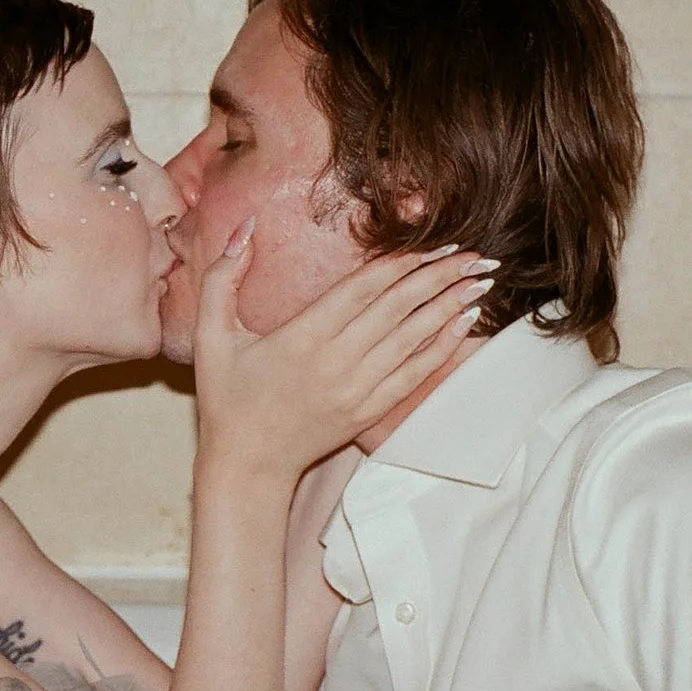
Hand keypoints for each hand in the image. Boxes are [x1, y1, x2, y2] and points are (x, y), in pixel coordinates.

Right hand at [193, 222, 491, 480]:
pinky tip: (463, 324)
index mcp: (301, 336)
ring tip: (480, 280)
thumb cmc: (227, 399)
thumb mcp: (211, 336)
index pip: (363, 288)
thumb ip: (223, 277)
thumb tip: (246, 224)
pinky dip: (441, 347)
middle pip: (398, 308)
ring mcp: (356, 389)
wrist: (246, 466)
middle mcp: (335, 361)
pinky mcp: (368, 412)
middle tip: (473, 252)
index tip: (433, 242)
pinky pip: (413, 375)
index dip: (402, 262)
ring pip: (412, 339)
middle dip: (439, 276)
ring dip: (450, 306)